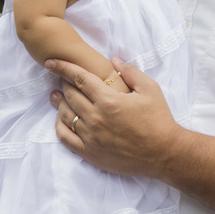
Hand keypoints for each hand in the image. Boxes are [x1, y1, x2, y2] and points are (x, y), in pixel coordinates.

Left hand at [48, 56, 181, 177]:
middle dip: (62, 83)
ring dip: (58, 103)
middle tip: (61, 79)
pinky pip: (65, 138)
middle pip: (69, 95)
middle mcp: (95, 118)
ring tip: (54, 96)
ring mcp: (90, 137)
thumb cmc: (159, 120)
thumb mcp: (150, 89)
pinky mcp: (90, 153)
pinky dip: (59, 126)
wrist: (164, 153)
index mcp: (108, 100)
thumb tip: (113, 60)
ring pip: (64, 115)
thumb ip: (130, 72)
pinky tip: (60, 120)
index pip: (78, 78)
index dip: (62, 67)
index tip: (51, 62)